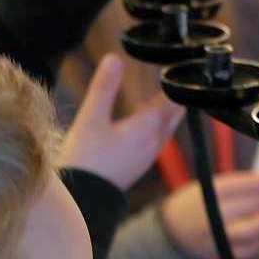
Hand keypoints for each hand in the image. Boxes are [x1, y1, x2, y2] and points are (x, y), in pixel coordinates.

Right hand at [57, 54, 184, 189]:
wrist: (82, 200)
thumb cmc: (86, 159)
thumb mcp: (91, 118)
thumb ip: (104, 87)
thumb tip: (113, 58)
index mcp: (147, 127)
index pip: (173, 100)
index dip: (175, 82)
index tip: (176, 65)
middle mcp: (155, 141)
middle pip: (174, 114)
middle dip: (174, 96)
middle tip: (172, 77)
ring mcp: (149, 155)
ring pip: (166, 127)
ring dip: (165, 111)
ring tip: (159, 94)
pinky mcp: (140, 164)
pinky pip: (156, 138)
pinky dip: (156, 125)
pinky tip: (142, 121)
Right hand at [161, 170, 258, 258]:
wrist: (171, 231)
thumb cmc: (198, 203)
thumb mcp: (210, 186)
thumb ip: (240, 184)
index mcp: (211, 194)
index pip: (246, 185)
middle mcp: (215, 215)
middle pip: (256, 205)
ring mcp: (219, 236)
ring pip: (257, 228)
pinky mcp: (223, 254)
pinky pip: (252, 248)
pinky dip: (256, 239)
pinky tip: (252, 232)